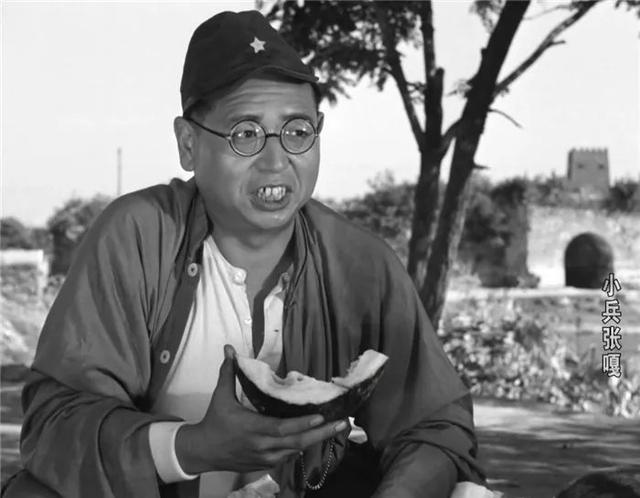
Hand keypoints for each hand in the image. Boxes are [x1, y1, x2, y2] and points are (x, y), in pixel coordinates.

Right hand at [176, 345, 346, 473]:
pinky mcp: (265, 465)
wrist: (202, 451)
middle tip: (342, 424)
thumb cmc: (215, 421)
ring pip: (295, 451)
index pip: (282, 428)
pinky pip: (288, 457)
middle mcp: (262, 445)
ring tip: (336, 428)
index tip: (321, 416)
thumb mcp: (221, 396)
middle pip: (296, 442)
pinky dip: (301, 447)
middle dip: (321, 434)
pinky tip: (316, 437)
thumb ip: (229, 372)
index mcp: (252, 428)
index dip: (302, 424)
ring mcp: (265, 458)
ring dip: (315, 440)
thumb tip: (229, 348)